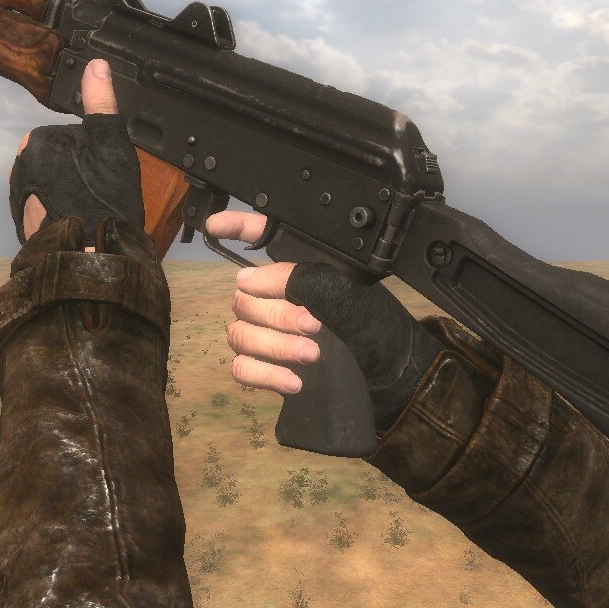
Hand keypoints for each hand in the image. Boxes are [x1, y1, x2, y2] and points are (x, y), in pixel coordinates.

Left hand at [10, 59, 143, 246]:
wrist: (86, 259)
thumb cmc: (101, 200)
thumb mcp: (111, 144)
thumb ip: (101, 103)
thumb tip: (96, 64)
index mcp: (37, 141)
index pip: (73, 134)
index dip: (96, 151)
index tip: (107, 171)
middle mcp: (19, 165)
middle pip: (62, 159)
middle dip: (81, 171)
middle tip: (103, 191)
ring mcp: (18, 196)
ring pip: (55, 183)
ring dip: (72, 193)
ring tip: (93, 210)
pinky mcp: (23, 223)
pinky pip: (48, 207)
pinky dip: (63, 212)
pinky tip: (81, 223)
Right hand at [207, 210, 446, 426]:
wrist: (393, 374)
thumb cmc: (375, 323)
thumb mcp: (344, 293)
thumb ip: (298, 279)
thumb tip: (248, 279)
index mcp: (296, 267)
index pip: (258, 236)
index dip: (235, 226)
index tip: (215, 225)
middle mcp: (275, 295)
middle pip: (244, 297)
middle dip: (277, 313)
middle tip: (314, 326)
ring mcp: (267, 333)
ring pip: (240, 333)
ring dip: (274, 345)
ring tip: (311, 355)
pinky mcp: (267, 368)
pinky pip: (241, 368)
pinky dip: (264, 375)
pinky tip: (293, 382)